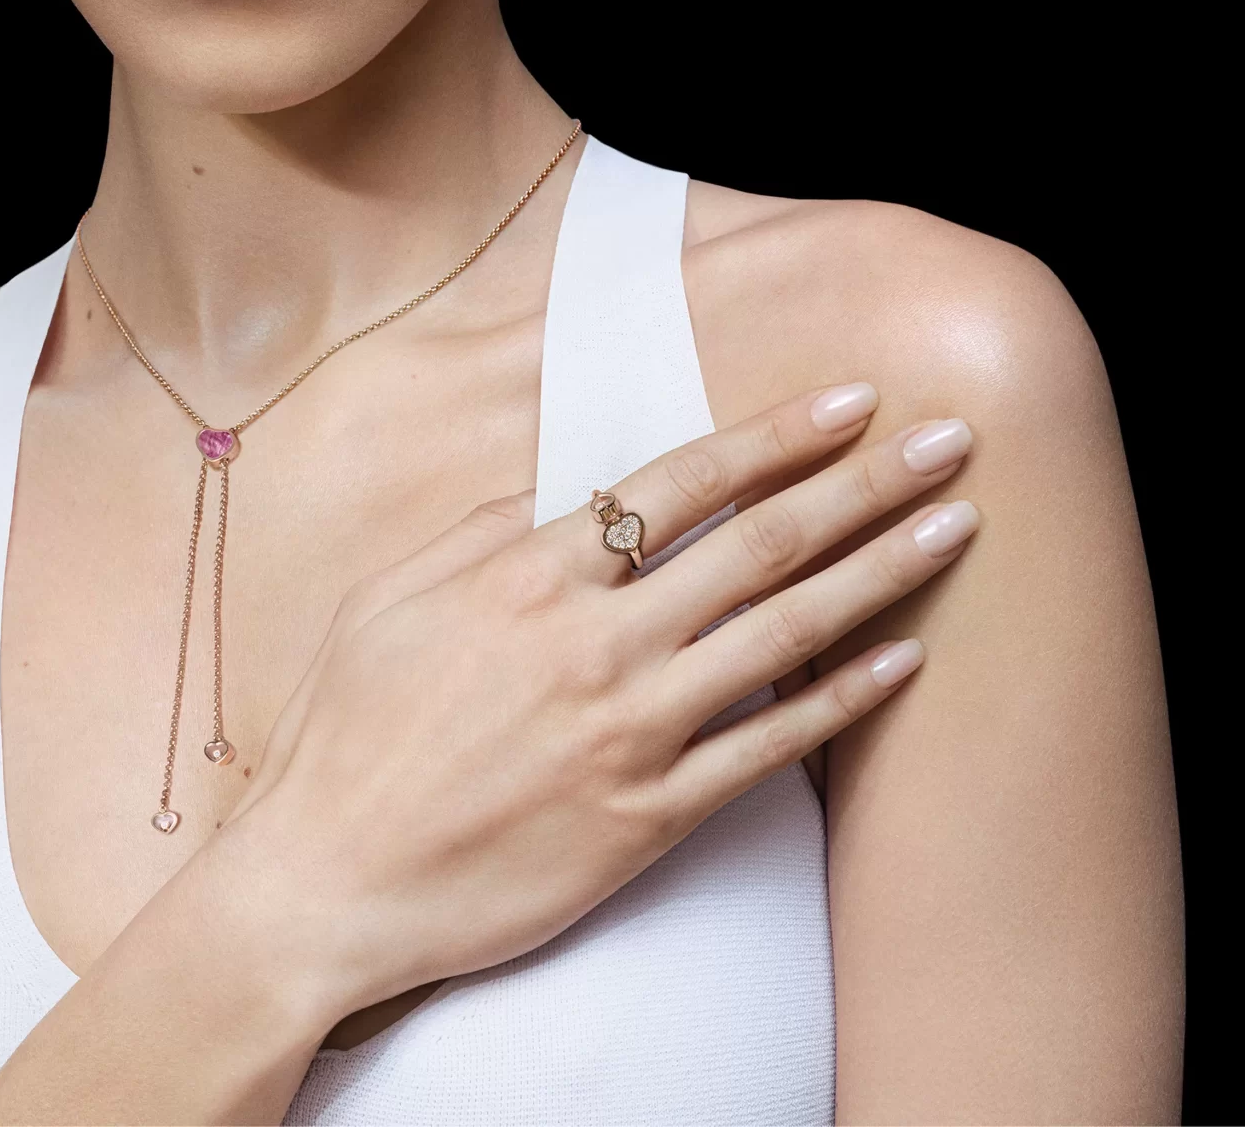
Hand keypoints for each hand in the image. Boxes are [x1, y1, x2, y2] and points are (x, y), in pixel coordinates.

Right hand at [216, 384, 977, 1022]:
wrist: (326, 883)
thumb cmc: (345, 734)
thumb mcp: (389, 598)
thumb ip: (480, 532)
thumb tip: (553, 490)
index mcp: (529, 575)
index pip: (681, 483)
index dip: (775, 436)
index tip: (849, 398)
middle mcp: (595, 644)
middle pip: (761, 544)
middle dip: (865, 482)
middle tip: (948, 436)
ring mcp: (629, 734)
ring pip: (785, 634)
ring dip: (882, 571)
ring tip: (957, 525)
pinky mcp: (647, 820)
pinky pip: (768, 749)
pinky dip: (842, 701)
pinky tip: (903, 661)